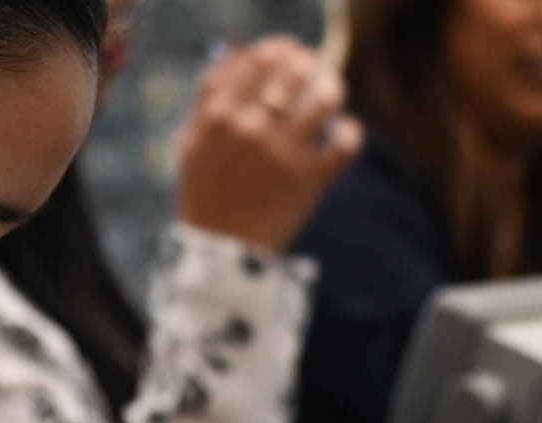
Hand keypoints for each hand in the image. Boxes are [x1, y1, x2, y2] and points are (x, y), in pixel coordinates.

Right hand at [176, 36, 364, 253]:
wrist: (219, 254)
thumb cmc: (206, 194)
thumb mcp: (192, 143)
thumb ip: (209, 99)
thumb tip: (238, 55)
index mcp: (218, 115)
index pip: (256, 58)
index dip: (278, 50)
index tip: (288, 55)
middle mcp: (250, 128)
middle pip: (293, 70)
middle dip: (308, 66)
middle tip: (313, 74)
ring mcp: (281, 154)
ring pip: (325, 98)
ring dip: (333, 90)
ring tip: (331, 96)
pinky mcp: (309, 181)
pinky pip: (345, 141)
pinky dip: (350, 132)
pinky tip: (342, 134)